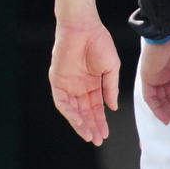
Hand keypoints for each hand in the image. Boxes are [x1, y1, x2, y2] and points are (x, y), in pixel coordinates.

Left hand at [49, 17, 119, 144]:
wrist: (84, 28)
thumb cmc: (100, 43)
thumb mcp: (112, 69)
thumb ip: (111, 88)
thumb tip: (112, 107)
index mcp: (93, 84)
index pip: (96, 107)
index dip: (101, 121)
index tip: (106, 134)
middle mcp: (79, 87)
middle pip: (84, 112)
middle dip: (91, 126)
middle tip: (98, 140)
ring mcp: (67, 85)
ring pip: (73, 110)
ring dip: (80, 124)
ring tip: (89, 135)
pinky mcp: (57, 81)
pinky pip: (62, 102)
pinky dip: (70, 113)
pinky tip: (79, 121)